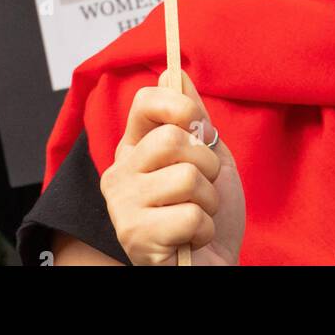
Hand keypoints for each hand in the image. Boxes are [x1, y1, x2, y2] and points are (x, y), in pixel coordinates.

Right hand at [100, 68, 245, 266]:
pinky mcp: (134, 237)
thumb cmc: (209, 213)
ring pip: (186, 177)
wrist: (215, 264)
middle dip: (207, 164)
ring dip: (209, 200)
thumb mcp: (208, 156)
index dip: (181, 106)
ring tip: (198, 215)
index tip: (200, 127)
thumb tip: (173, 71)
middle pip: (172, 139)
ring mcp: (121, 206)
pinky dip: (204, 228)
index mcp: (134, 148)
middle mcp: (119, 172)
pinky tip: (191, 239)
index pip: (145, 101)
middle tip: (204, 187)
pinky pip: (190, 215)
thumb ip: (192, 116)